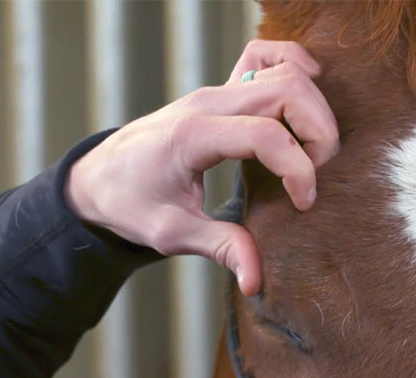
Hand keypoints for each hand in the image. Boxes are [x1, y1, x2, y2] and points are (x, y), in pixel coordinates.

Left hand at [64, 40, 339, 295]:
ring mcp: (214, 91)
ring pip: (283, 71)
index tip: (304, 204)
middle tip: (319, 174)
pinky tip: (306, 101)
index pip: (265, 135)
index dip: (298, 169)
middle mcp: (207, 102)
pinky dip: (294, 70)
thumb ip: (219, 248)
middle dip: (318, 131)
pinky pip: (266, 60)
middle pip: (286, 89)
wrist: (96, 177)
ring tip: (313, 151)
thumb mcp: (170, 234)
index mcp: (193, 136)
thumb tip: (256, 279)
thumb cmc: (129, 203)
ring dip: (313, 106)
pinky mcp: (220, 92)